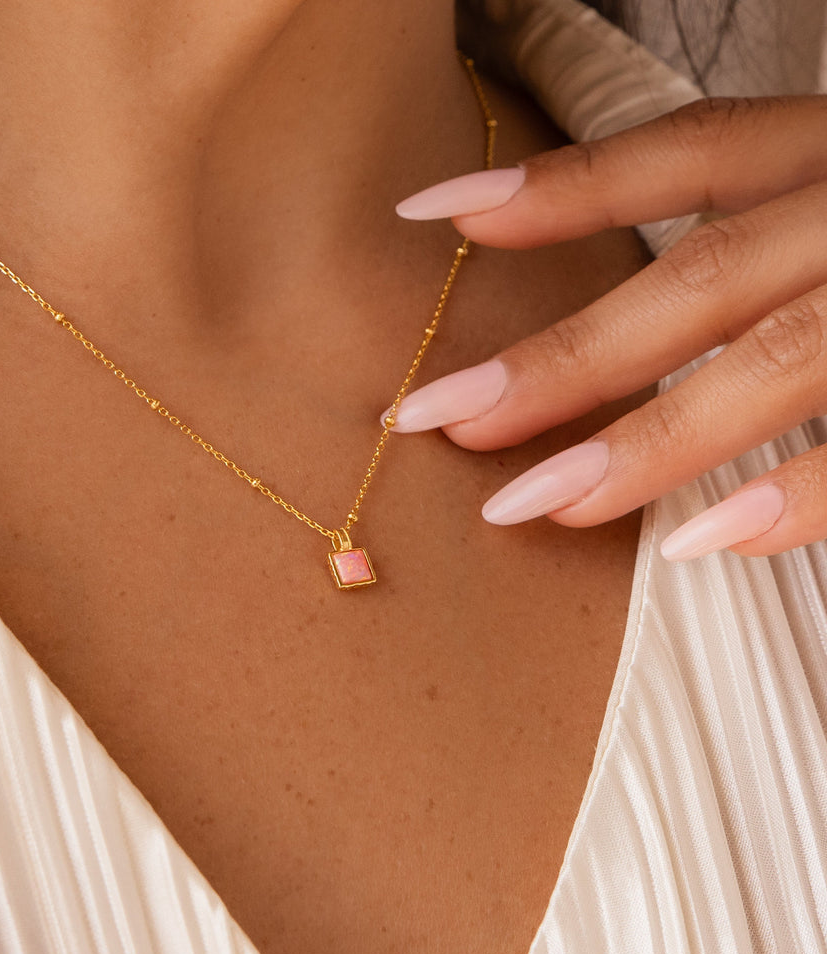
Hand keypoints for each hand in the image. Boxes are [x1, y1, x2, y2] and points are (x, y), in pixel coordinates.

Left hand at [389, 96, 826, 560]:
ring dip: (648, 441)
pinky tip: (700, 541)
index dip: (563, 184)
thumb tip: (601, 286)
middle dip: (564, 358)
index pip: (691, 150)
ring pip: (770, 360)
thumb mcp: (825, 201)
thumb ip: (744, 231)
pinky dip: (793, 495)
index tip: (428, 215)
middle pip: (699, 277)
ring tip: (534, 505)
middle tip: (434, 419)